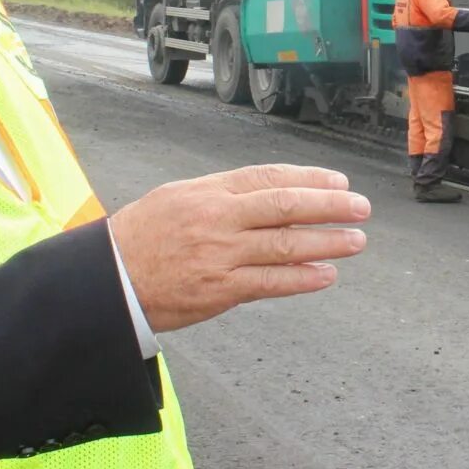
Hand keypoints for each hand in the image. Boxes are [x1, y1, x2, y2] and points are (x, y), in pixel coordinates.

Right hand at [108, 164, 369, 332]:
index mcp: (209, 192)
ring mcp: (220, 255)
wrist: (108, 279)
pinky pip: (269, 282)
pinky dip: (301, 278)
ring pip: (284, 245)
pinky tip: (325, 275)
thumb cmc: (143, 236)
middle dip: (329, 205)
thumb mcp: (179, 196)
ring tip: (355, 240)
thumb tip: (272, 193)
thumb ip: (224, 194)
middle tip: (360, 206)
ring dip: (326, 242)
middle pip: (285, 206)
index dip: (308, 178)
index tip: (338, 181)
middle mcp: (218, 219)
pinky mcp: (219, 290)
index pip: (268, 178)